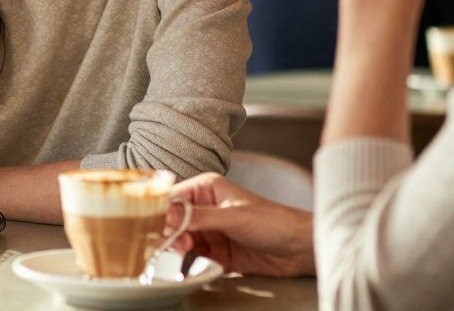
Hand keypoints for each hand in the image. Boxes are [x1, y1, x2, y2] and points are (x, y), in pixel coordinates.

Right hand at [165, 173, 314, 276]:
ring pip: (180, 240)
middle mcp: (204, 208)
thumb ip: (198, 217)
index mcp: (206, 189)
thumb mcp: (232, 217)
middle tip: (173, 243)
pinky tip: (192, 264)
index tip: (154, 226)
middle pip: (173, 221)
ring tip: (184, 252)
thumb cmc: (272, 221)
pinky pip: (194, 257)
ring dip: (177, 247)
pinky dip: (189, 262)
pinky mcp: (216, 253)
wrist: (299, 249)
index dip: (161, 212)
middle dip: (169, 232)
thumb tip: (167, 215)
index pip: (173, 198)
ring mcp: (210, 231)